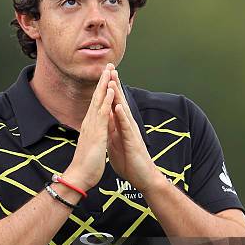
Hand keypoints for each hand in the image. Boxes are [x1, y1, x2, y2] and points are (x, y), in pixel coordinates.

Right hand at [66, 64, 114, 190]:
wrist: (79, 176)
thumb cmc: (86, 164)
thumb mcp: (91, 145)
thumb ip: (93, 135)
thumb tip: (95, 131)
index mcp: (90, 125)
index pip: (97, 103)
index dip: (102, 89)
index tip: (107, 76)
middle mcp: (90, 122)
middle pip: (97, 97)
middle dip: (103, 80)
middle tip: (108, 65)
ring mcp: (92, 126)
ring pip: (99, 100)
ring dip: (105, 84)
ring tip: (110, 70)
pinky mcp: (97, 132)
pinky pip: (103, 113)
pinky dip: (107, 100)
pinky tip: (111, 89)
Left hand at [107, 69, 159, 193]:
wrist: (142, 177)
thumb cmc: (130, 161)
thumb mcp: (116, 142)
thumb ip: (112, 129)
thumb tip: (106, 119)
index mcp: (121, 125)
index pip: (114, 103)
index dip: (109, 89)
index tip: (103, 74)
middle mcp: (127, 125)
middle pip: (119, 101)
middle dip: (114, 84)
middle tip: (110, 67)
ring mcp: (131, 132)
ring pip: (123, 110)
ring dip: (117, 95)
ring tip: (112, 80)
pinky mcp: (133, 141)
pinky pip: (126, 127)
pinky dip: (122, 116)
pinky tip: (118, 106)